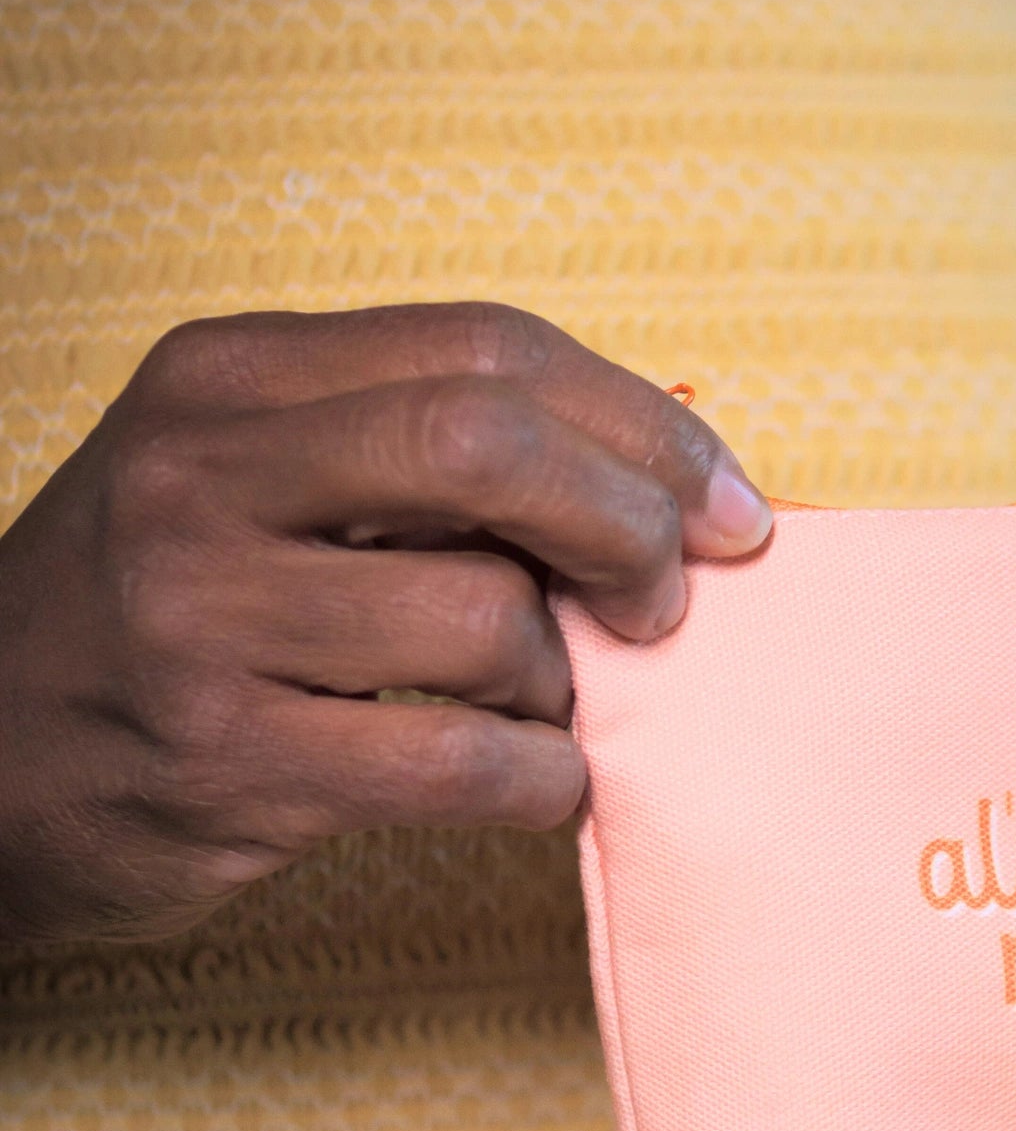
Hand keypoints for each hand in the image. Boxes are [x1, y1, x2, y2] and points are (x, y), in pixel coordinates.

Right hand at [0, 303, 769, 945]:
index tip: (725, 502)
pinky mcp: (225, 763)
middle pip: (490, 447)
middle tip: (669, 601)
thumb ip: (426, 458)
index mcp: (232, 381)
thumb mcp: (261, 484)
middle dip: (631, 523)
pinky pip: (460, 765)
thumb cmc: (175, 616)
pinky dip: (545, 780)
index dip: (643, 423)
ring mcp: (199, 621)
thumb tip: (660, 478)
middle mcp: (201, 478)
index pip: (488, 350)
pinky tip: (541, 780)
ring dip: (566, 679)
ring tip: (543, 703)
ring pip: (485, 619)